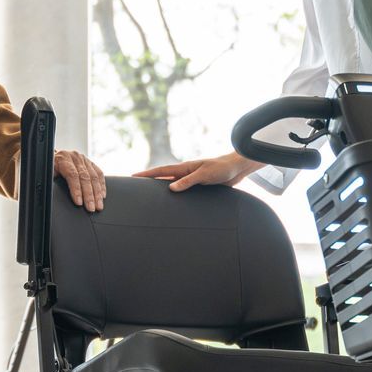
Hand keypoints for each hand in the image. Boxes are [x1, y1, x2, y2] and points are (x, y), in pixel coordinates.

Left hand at [53, 150, 105, 211]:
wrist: (54, 157)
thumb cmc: (50, 168)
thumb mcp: (47, 173)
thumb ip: (51, 180)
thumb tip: (51, 194)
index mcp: (63, 159)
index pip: (72, 175)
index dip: (76, 190)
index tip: (79, 202)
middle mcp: (75, 157)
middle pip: (85, 177)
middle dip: (89, 195)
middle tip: (91, 208)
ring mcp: (84, 159)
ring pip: (94, 177)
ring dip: (97, 193)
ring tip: (98, 206)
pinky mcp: (90, 163)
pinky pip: (99, 174)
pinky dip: (101, 186)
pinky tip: (102, 196)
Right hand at [133, 152, 260, 191]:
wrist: (237, 169)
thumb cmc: (222, 169)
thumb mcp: (204, 175)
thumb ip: (188, 181)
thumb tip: (170, 188)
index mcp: (185, 168)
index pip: (161, 171)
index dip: (147, 174)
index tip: (133, 177)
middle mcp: (186, 173)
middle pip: (164, 179)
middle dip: (150, 183)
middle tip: (136, 190)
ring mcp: (192, 180)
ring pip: (173, 186)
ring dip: (162, 190)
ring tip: (149, 199)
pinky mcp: (199, 187)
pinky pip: (183, 192)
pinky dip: (176, 196)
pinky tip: (173, 203)